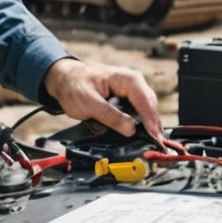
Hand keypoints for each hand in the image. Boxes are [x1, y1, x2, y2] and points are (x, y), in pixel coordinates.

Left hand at [44, 57, 162, 141]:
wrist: (64, 80)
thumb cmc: (74, 86)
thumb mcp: (89, 104)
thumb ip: (110, 116)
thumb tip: (130, 129)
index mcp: (126, 78)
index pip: (145, 101)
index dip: (151, 120)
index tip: (155, 137)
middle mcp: (132, 82)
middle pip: (149, 105)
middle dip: (153, 124)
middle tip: (157, 144)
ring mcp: (130, 90)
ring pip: (145, 109)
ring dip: (148, 124)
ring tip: (152, 140)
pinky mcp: (126, 98)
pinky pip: (138, 111)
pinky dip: (140, 122)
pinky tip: (142, 133)